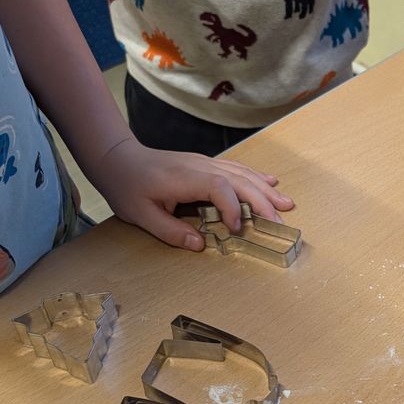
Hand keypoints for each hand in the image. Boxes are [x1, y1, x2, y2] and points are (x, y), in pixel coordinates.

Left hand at [88, 138, 293, 250]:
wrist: (117, 158)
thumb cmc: (126, 185)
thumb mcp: (141, 215)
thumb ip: (170, 232)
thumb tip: (200, 245)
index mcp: (185, 178)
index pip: (219, 187)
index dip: (233, 207)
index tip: (236, 229)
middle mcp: (200, 166)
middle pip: (239, 180)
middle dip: (262, 201)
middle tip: (279, 223)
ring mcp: (205, 163)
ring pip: (242, 174)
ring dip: (266, 190)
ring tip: (286, 205)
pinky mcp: (206, 164)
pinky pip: (237, 169)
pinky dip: (256, 177)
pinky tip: (271, 183)